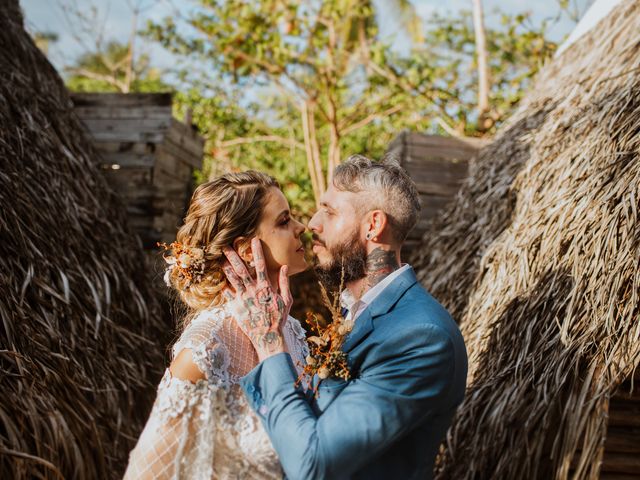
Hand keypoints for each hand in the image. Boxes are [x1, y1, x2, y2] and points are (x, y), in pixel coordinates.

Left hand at [222, 238, 291, 360]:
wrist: (268, 337)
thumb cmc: (279, 318)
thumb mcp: (287, 300)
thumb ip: (284, 283)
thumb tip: (284, 267)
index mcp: (266, 287)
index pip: (261, 264)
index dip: (257, 251)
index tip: (253, 239)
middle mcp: (253, 290)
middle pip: (241, 269)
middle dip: (233, 256)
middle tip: (225, 245)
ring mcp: (243, 298)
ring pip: (231, 279)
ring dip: (225, 267)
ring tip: (219, 258)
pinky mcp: (236, 307)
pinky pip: (226, 294)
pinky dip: (221, 285)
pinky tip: (216, 278)